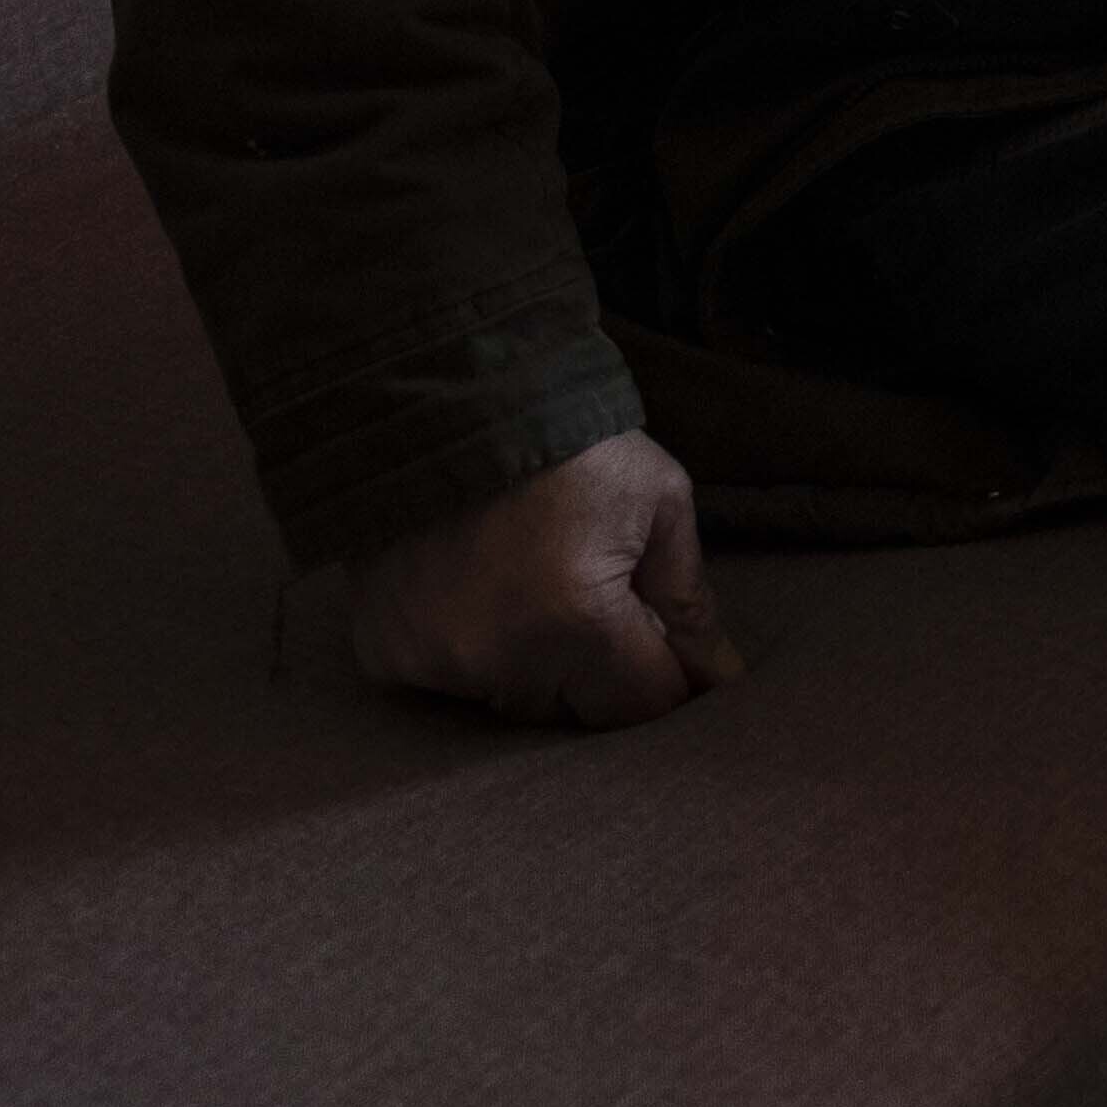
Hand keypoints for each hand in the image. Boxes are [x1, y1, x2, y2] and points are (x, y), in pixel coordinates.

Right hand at [346, 430, 744, 725]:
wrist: (448, 394)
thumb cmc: (572, 444)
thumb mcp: (657, 503)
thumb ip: (690, 601)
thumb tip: (720, 678)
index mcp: (580, 622)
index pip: (643, 706)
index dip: (664, 677)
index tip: (663, 642)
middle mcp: (502, 657)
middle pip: (576, 712)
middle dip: (600, 670)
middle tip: (594, 597)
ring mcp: (436, 659)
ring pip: (512, 701)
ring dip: (535, 664)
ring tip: (536, 586)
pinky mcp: (387, 651)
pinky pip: (447, 683)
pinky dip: (470, 652)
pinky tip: (479, 592)